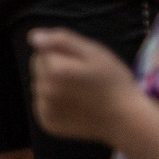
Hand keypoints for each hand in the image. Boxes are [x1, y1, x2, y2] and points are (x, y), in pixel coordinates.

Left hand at [29, 27, 140, 143]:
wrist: (125, 119)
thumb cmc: (113, 81)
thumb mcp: (94, 53)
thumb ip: (62, 41)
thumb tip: (33, 37)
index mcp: (55, 70)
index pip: (42, 52)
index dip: (62, 54)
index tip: (82, 64)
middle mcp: (44, 91)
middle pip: (38, 69)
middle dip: (55, 68)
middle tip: (81, 78)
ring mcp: (44, 109)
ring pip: (40, 86)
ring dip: (54, 86)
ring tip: (80, 93)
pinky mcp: (47, 122)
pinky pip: (43, 104)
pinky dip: (54, 103)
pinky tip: (75, 106)